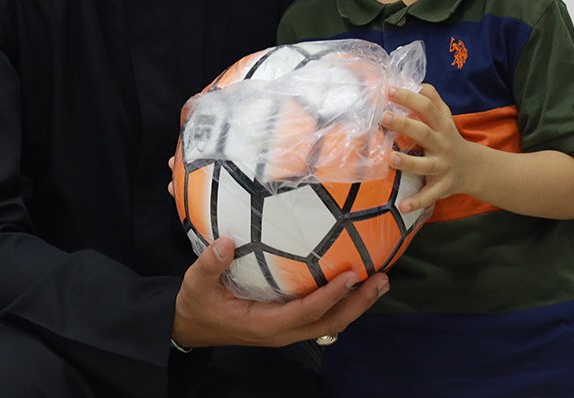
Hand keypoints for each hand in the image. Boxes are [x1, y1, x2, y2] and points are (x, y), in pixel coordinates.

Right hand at [171, 237, 389, 347]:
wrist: (191, 326)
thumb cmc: (197, 305)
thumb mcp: (197, 284)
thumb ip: (210, 264)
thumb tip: (225, 242)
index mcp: (265, 324)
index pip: (307, 312)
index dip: (331, 295)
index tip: (352, 275)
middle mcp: (283, 331)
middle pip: (331, 322)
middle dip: (359, 302)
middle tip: (382, 279)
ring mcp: (288, 329)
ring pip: (331, 322)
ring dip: (357, 303)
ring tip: (380, 280)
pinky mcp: (288, 322)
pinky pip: (322, 315)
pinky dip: (342, 301)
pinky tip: (354, 282)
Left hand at [382, 82, 475, 213]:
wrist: (474, 169)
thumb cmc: (450, 138)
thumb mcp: (446, 118)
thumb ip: (434, 100)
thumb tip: (418, 83)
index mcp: (442, 125)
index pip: (426, 107)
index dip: (409, 98)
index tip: (390, 90)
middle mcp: (442, 144)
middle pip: (423, 132)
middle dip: (404, 125)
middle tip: (384, 117)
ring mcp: (442, 166)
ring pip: (425, 165)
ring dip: (408, 163)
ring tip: (391, 158)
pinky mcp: (441, 186)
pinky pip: (429, 195)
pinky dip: (417, 202)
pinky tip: (402, 206)